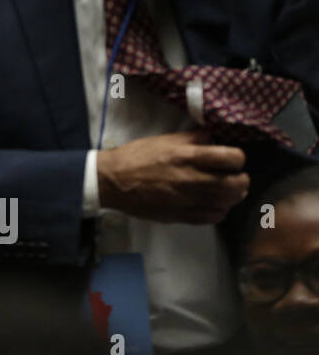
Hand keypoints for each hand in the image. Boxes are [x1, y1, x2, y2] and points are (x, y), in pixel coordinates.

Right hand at [96, 130, 247, 223]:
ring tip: (227, 191)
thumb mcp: (164, 140)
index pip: (232, 158)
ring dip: (233, 196)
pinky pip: (213, 217)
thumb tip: (214, 137)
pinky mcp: (181, 216)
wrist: (113, 181)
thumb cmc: (137, 157)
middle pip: (235, 184)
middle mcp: (191, 179)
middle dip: (241, 180)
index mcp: (187, 156)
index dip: (237, 158)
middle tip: (236, 177)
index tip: (232, 159)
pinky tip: (214, 204)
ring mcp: (187, 200)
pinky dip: (219, 211)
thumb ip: (192, 138)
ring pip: (227, 202)